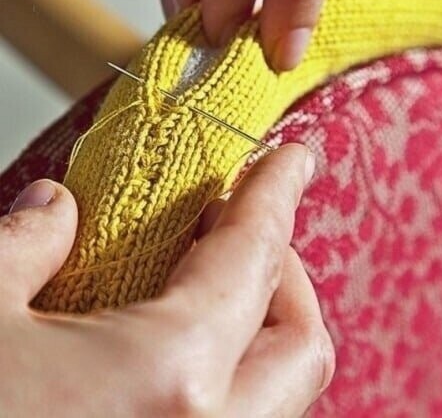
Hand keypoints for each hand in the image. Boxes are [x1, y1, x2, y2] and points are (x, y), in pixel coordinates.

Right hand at [0, 144, 333, 416]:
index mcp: (165, 379)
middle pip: (301, 341)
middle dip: (283, 270)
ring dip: (262, 329)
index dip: (277, 193)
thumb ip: (21, 247)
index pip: (255, 256)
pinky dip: (232, 381)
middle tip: (234, 228)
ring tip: (208, 286)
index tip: (294, 160)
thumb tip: (53, 207)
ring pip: (283, 398)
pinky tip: (175, 357)